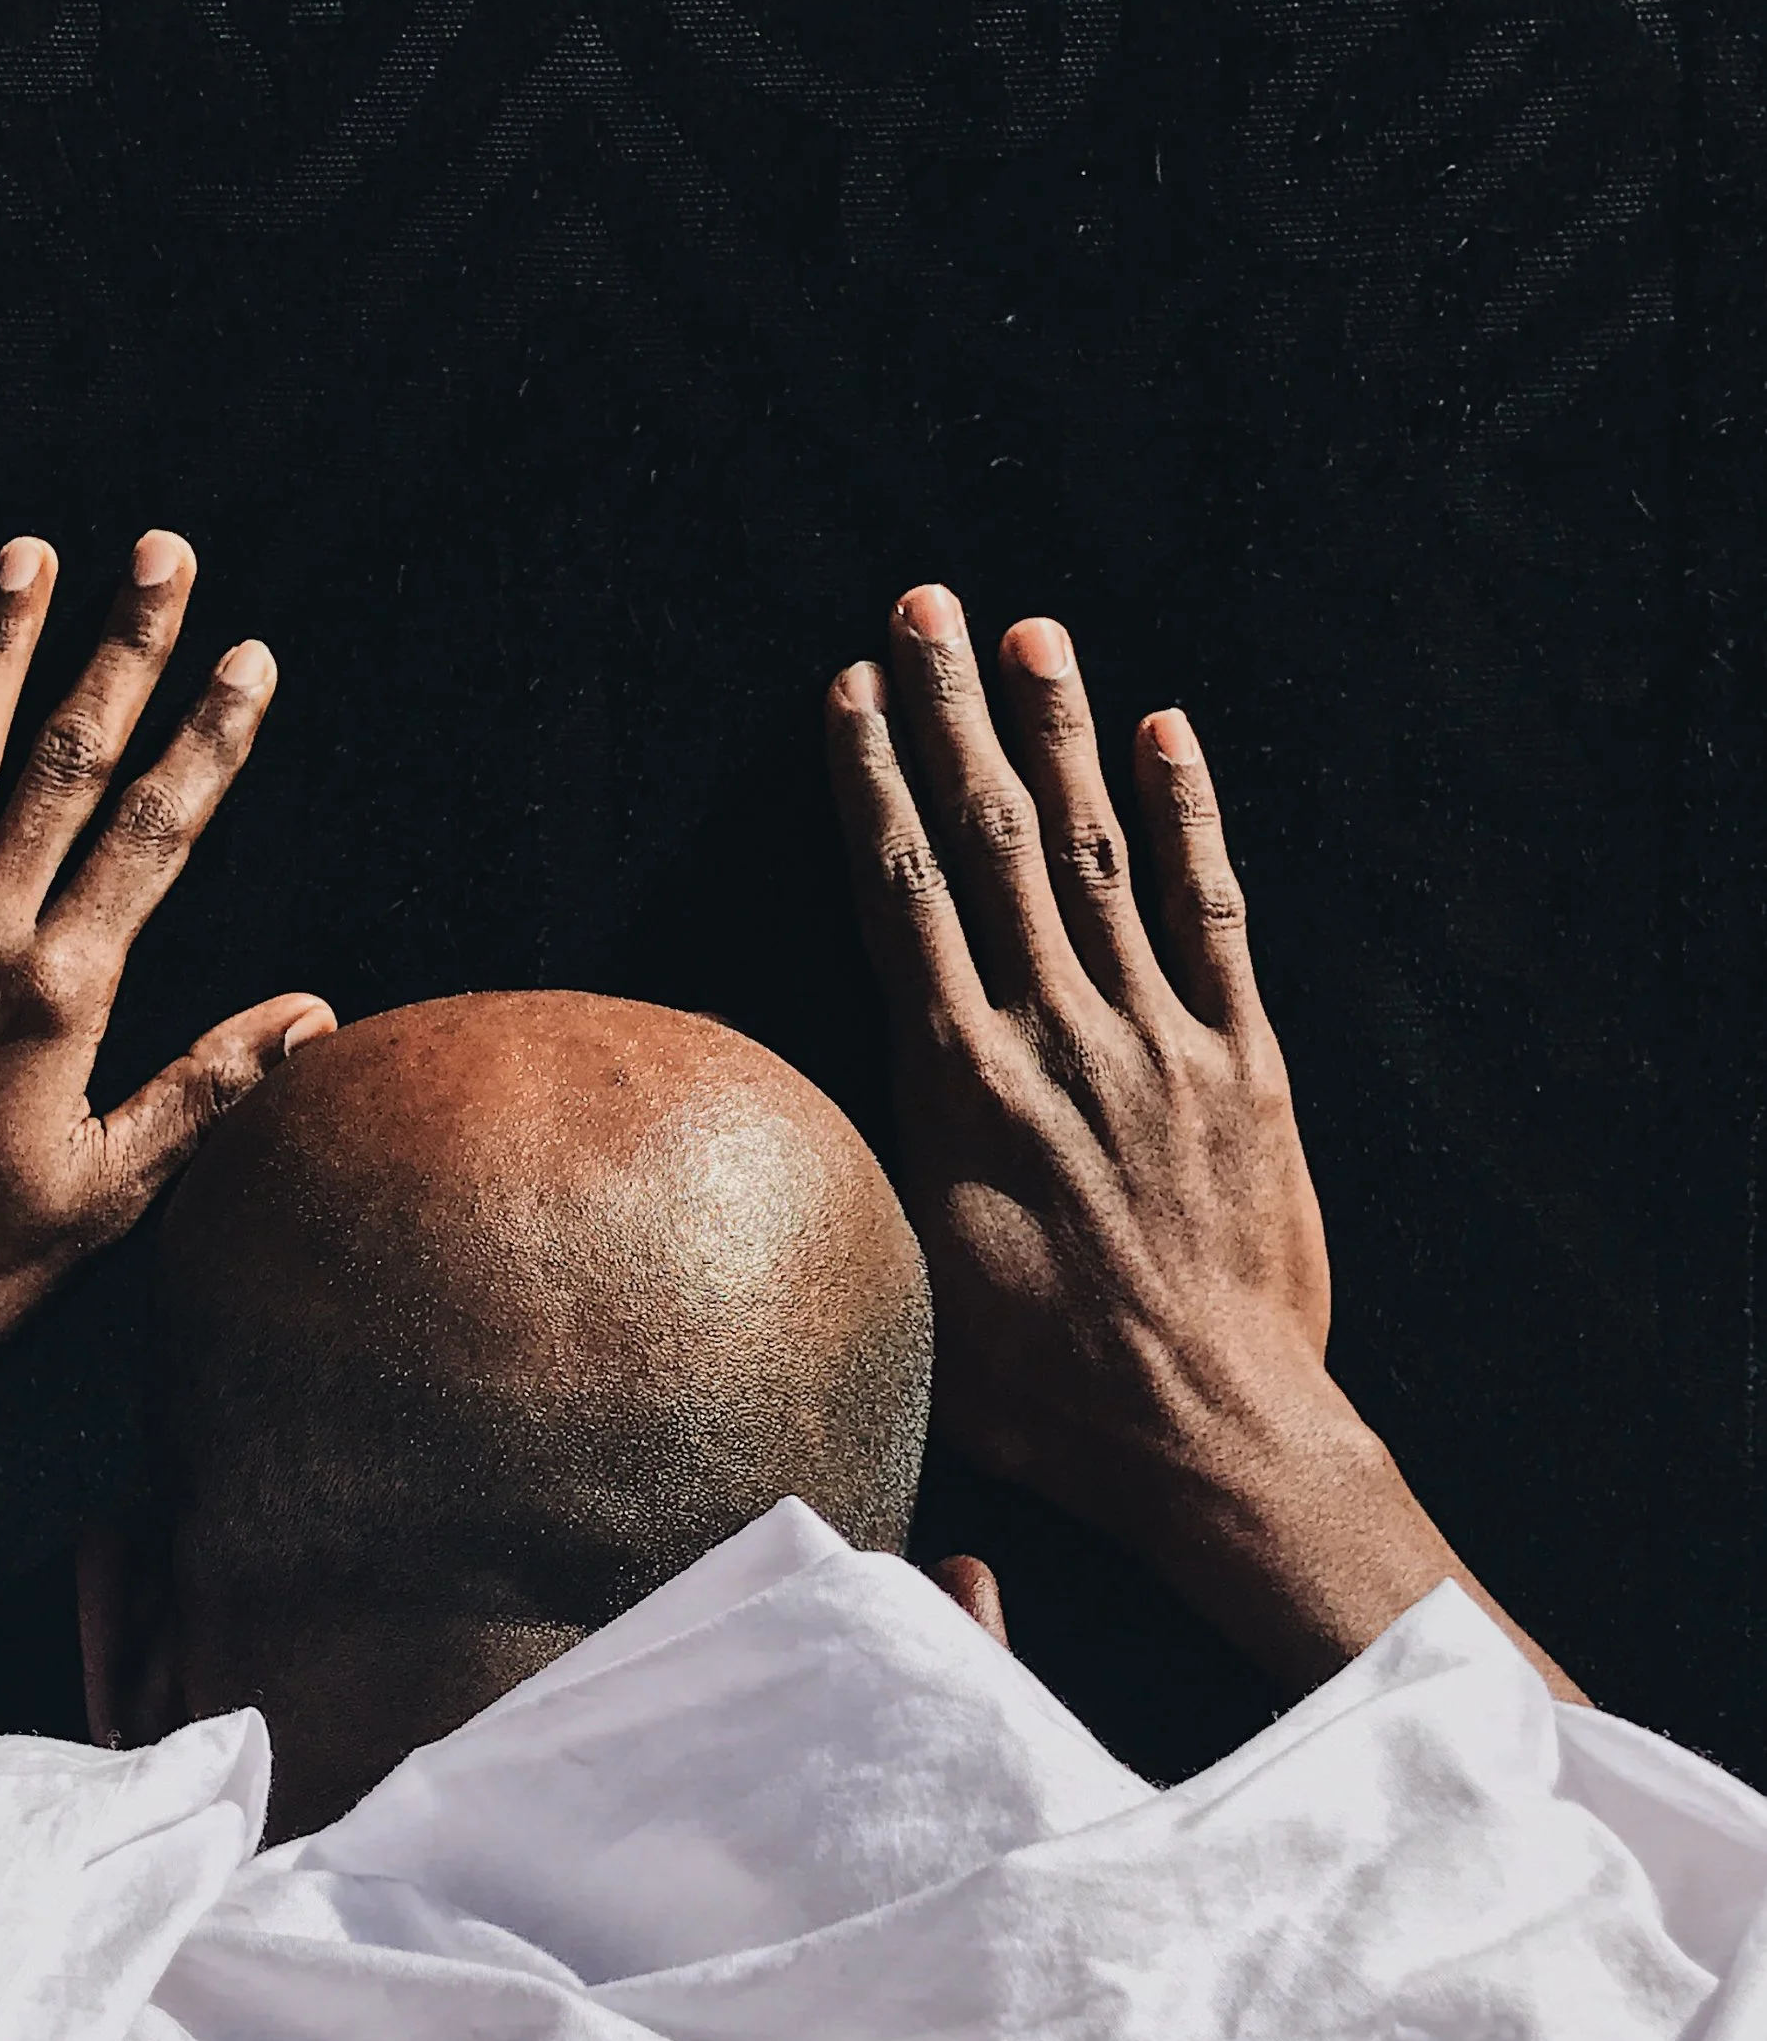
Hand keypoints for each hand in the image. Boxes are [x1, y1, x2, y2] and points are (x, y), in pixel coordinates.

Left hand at [0, 526, 332, 1411]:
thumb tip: (308, 1013)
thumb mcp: (106, 1197)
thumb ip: (204, 1090)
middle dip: (121, 650)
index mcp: (62, 993)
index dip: (211, 737)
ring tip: (29, 554)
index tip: (252, 656)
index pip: (157, 833)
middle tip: (160, 554)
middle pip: (66, 765)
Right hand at [826, 586, 1579, 1696]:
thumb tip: (798, 1115)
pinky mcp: (1242, 1065)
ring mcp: (1155, 1041)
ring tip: (1030, 636)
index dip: (871, 782)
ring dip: (1059, 735)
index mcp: (956, 1089)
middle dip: (949, 714)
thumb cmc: (1043, 1394)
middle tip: (924, 609)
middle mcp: (1051, 1039)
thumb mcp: (909, 1290)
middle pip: (987, 843)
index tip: (846, 691)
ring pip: (1093, 855)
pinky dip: (1186, 818)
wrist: (1205, 1430)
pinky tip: (1165, 736)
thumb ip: (868, 1177)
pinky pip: (1210, 915)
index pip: (902, 897)